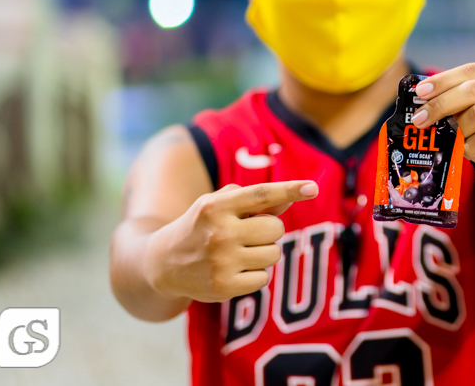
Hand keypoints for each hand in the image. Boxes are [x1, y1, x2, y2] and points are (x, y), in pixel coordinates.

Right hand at [144, 180, 317, 302]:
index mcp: (216, 206)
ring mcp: (221, 261)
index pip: (261, 194)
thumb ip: (255, 202)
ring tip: (240, 253)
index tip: (312, 188)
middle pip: (275, 229)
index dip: (290, 190)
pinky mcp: (224, 287)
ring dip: (264, 254)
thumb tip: (290, 198)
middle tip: (248, 235)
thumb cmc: (201, 227)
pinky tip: (234, 271)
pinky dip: (255, 275)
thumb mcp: (219, 207)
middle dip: (269, 232)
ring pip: (273, 254)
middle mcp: (219, 232)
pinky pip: (264, 278)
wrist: (162, 263)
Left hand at [412, 63, 474, 195]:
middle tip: (419, 119)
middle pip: (472, 90)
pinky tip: (467, 150)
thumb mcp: (472, 112)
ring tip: (451, 138)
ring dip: (457, 129)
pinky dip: (468, 147)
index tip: (420, 92)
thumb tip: (422, 100)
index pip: (470, 71)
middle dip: (441, 104)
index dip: (443, 80)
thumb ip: (455, 101)